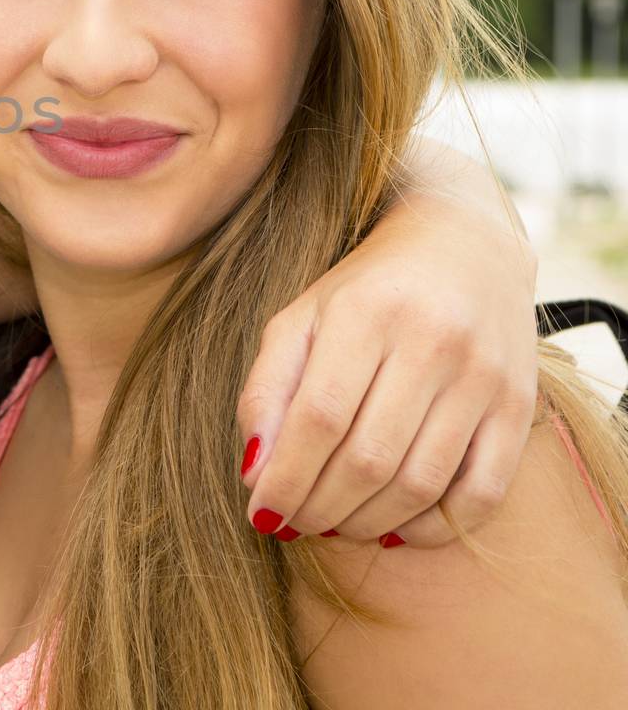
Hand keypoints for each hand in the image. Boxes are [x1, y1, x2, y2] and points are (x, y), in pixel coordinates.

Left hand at [236, 187, 538, 547]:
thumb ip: (267, 389)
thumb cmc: (364, 292)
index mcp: (365, 313)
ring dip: (366, 522)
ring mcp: (482, 376)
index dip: (286, 477)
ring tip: (334, 524)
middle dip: (319, 507)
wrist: (463, 245)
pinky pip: (482, 491)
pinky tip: (394, 527)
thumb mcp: (301, 318)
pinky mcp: (519, 405)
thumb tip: (254, 471)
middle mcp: (431, 342)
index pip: (319, 417)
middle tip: (294, 522)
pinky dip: (433, 526)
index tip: (261, 511)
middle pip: (367, 458)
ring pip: (419, 482)